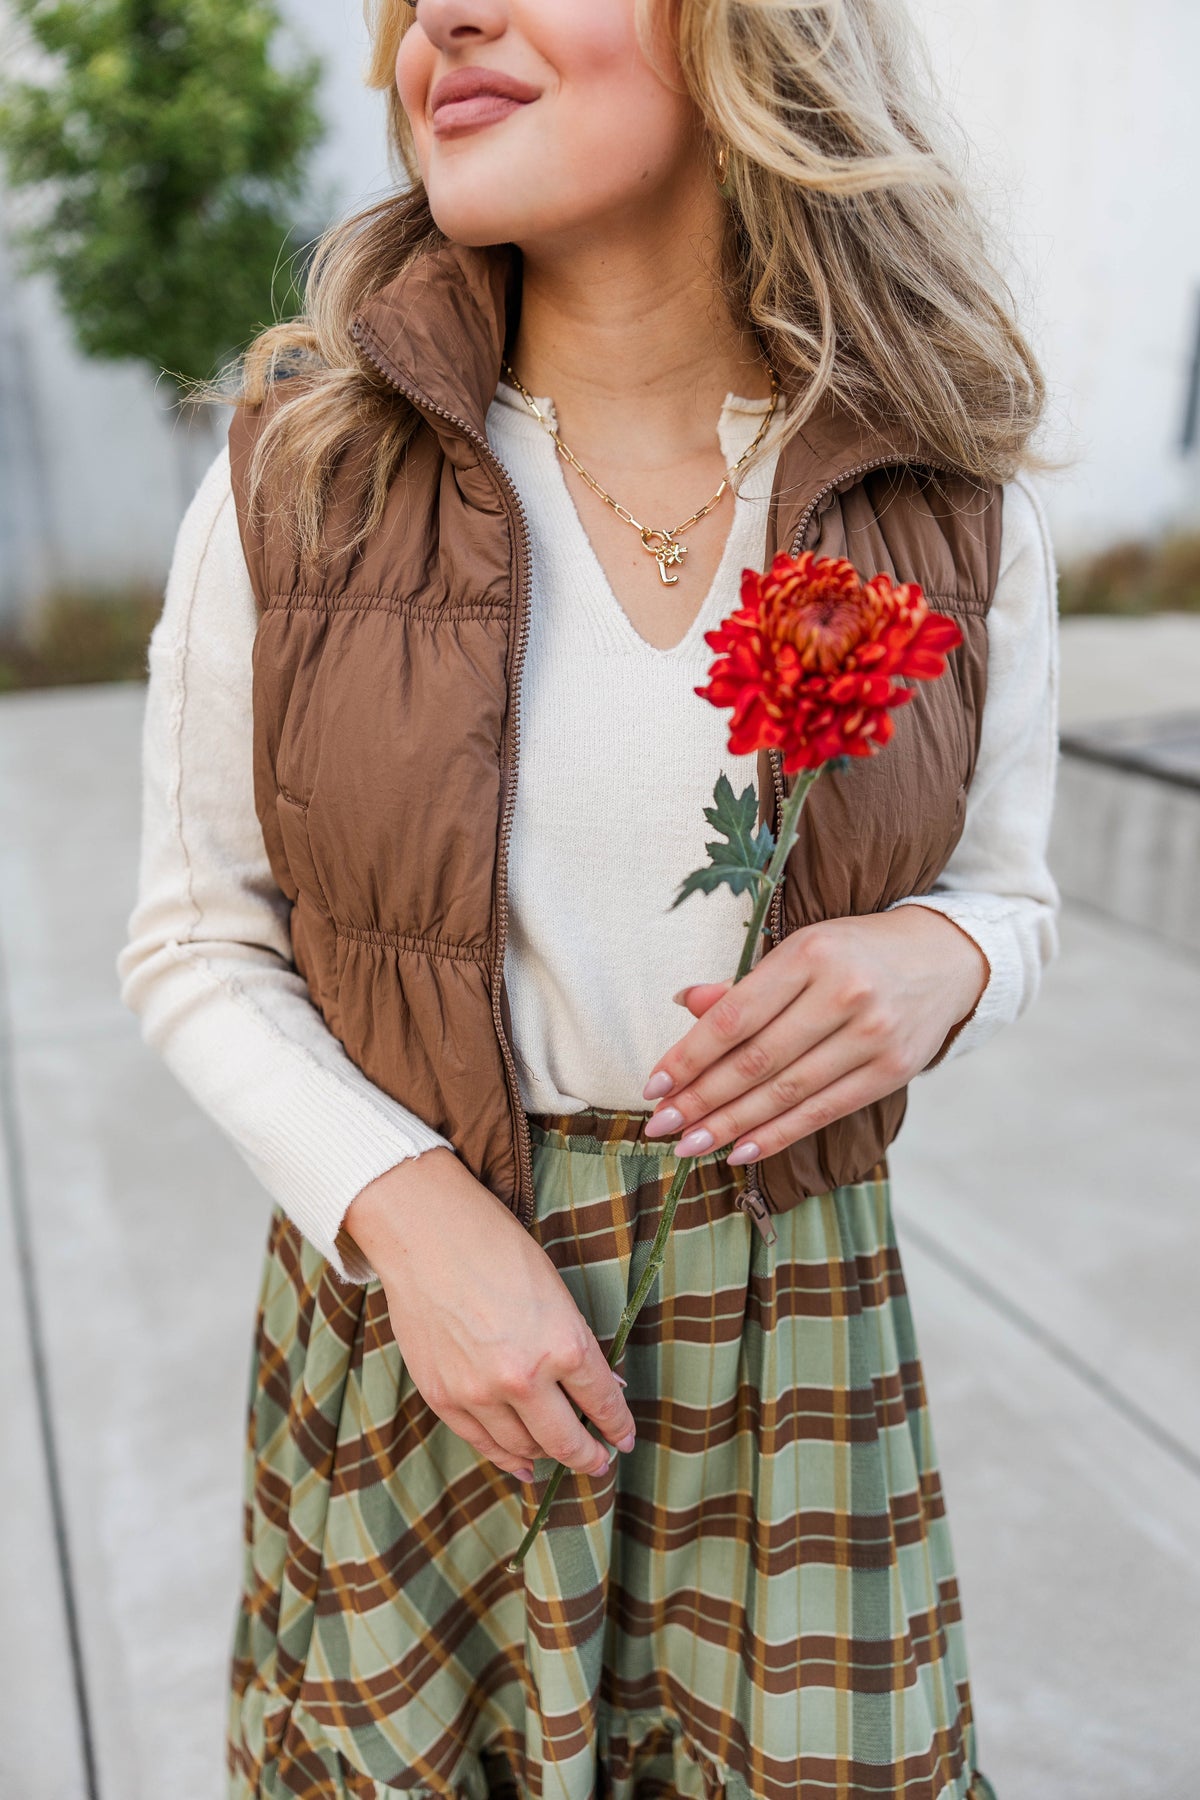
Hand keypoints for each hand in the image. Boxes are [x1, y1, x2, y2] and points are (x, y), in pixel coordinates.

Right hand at [341, 1149, 636, 1482]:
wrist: (426, 1234)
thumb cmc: (497, 1249)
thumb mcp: (555, 1292)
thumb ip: (576, 1344)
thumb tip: (602, 1388)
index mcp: (563, 1346)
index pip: (602, 1404)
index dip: (617, 1427)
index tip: (623, 1440)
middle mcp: (523, 1379)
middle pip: (566, 1441)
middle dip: (589, 1457)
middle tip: (600, 1462)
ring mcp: (479, 1394)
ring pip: (524, 1448)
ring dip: (547, 1456)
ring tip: (560, 1455)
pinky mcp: (443, 1397)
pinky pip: (482, 1444)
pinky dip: (506, 1459)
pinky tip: (522, 1465)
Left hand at [639, 905, 988, 1164]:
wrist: (944, 958)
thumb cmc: (855, 952)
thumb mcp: (800, 949)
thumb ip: (744, 984)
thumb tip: (684, 1002)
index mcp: (810, 954)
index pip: (736, 1016)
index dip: (690, 1056)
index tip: (654, 1085)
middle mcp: (843, 994)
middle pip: (757, 1060)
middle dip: (702, 1099)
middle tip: (661, 1127)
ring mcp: (872, 1036)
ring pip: (787, 1092)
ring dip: (731, 1125)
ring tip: (689, 1146)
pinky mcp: (891, 1071)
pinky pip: (823, 1112)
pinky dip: (778, 1135)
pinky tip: (740, 1151)